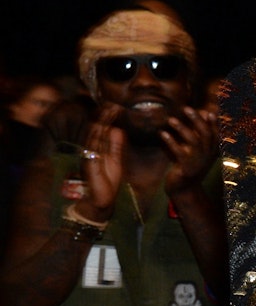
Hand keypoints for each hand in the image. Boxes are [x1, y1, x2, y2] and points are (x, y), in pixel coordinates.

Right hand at [75, 104, 124, 221]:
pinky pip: (93, 147)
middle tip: (113, 105)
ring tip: (109, 111)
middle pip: (97, 129)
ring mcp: (88, 155)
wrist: (102, 200)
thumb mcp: (115, 160)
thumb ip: (115, 145)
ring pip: (94, 135)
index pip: (102, 130)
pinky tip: (103, 127)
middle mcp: (90, 150)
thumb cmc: (107, 181)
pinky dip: (97, 136)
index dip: (108, 118)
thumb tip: (117, 129)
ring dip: (102, 123)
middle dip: (105, 117)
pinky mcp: (89, 163)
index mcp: (97, 149)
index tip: (116, 107)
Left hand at [162, 106, 218, 193]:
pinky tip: (162, 133)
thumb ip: (197, 136)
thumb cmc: (188, 167)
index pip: (215, 134)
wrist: (184, 189)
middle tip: (186, 108)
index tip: (208, 111)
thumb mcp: (196, 152)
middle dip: (197, 120)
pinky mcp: (187, 168)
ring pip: (194, 141)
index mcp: (211, 151)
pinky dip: (171, 141)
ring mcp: (198, 162)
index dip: (213, 123)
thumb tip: (199, 118)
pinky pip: (179, 152)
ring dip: (182, 129)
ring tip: (171, 120)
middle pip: (206, 134)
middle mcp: (208, 155)